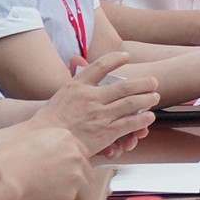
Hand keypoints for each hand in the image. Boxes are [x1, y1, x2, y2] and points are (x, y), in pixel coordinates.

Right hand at [0, 127, 94, 199]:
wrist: (3, 176)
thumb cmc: (7, 158)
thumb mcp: (33, 140)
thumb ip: (52, 147)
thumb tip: (56, 159)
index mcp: (67, 139)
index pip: (82, 155)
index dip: (73, 166)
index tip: (65, 173)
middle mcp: (76, 157)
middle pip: (86, 173)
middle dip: (74, 182)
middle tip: (54, 188)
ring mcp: (76, 178)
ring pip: (81, 192)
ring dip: (67, 195)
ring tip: (43, 195)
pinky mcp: (69, 199)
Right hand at [40, 53, 160, 155]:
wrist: (44, 142)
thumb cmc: (48, 122)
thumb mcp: (59, 95)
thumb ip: (73, 79)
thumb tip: (75, 59)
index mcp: (77, 86)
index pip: (99, 66)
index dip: (115, 59)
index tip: (125, 56)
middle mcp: (90, 98)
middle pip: (124, 86)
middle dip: (142, 83)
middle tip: (153, 82)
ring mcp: (99, 115)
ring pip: (130, 103)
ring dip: (146, 99)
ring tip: (155, 97)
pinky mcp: (105, 132)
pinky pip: (129, 123)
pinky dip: (141, 119)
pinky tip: (148, 117)